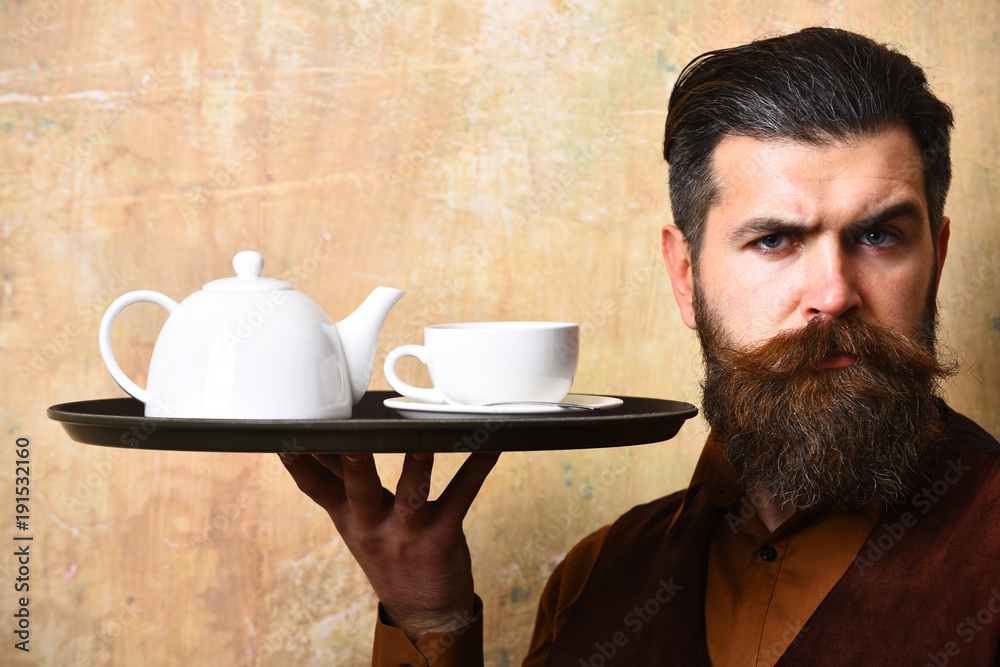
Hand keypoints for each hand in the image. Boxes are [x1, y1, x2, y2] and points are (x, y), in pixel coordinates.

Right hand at [279, 450, 499, 641]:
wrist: (423, 611)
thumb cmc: (390, 553)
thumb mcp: (358, 525)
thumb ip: (344, 484)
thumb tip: (326, 442)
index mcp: (349, 518)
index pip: (317, 487)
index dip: (300, 462)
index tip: (288, 434)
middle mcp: (372, 526)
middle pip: (358, 489)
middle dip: (354, 462)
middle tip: (349, 436)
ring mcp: (407, 533)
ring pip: (409, 495)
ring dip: (416, 466)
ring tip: (421, 441)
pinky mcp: (441, 536)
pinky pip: (460, 497)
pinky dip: (477, 468)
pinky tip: (490, 446)